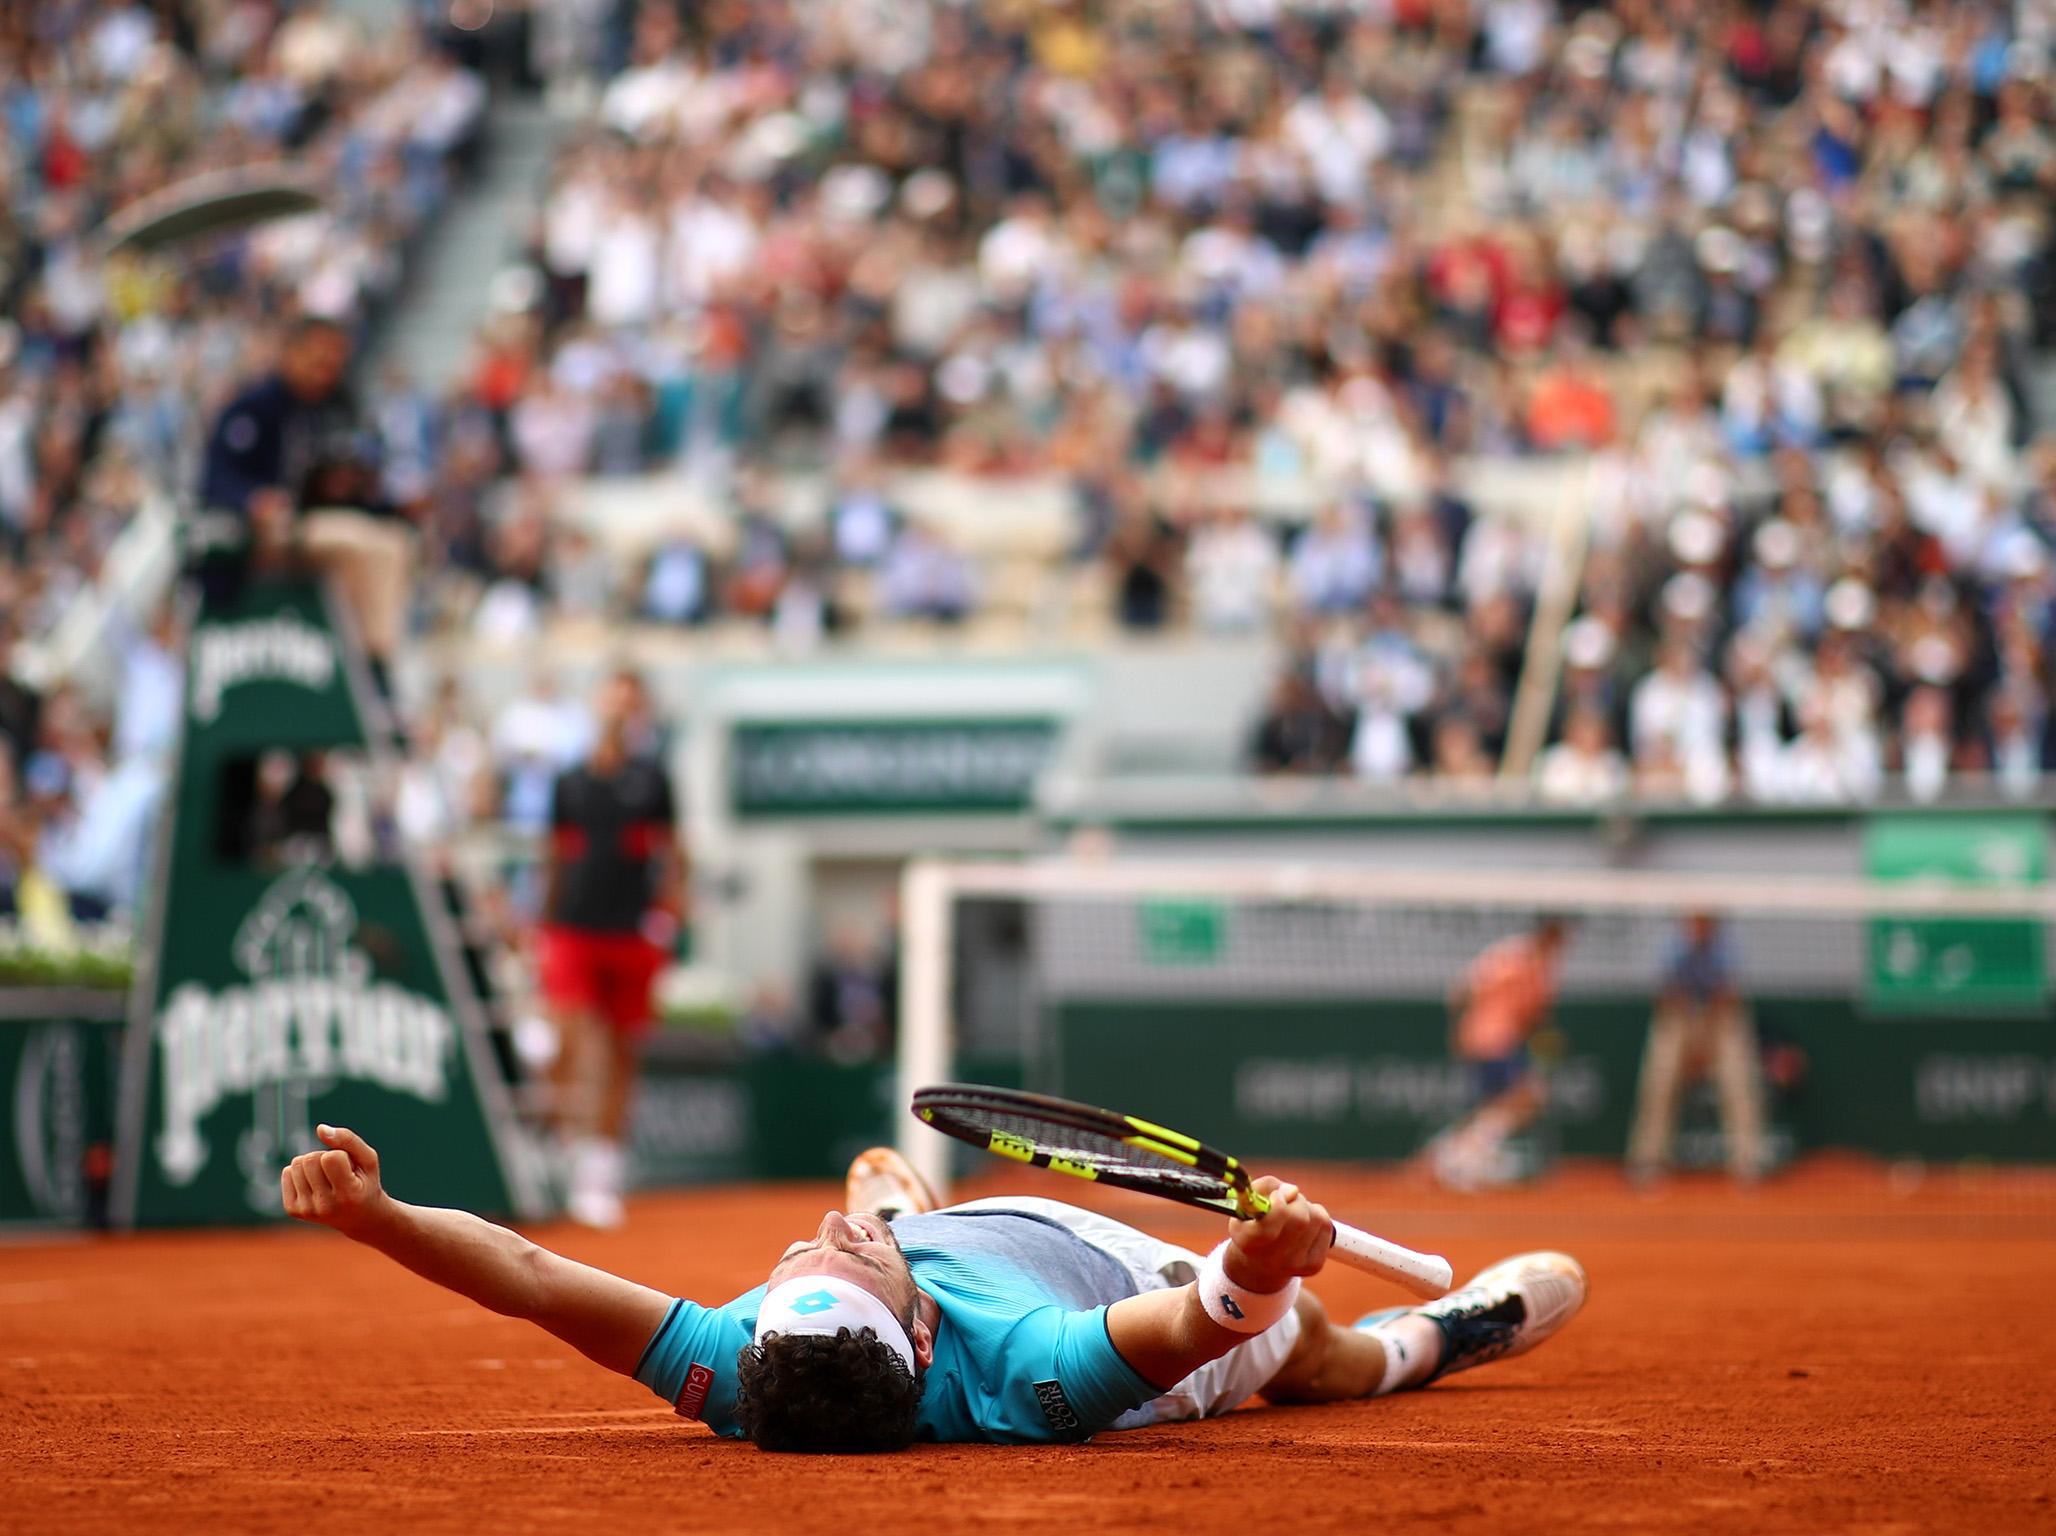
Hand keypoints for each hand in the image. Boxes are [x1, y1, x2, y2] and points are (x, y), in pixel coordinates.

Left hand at [281, 1124, 388, 1237]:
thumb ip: (348, 1140)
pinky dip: (300, 1173)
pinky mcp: (293, 1210)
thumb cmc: (365, 1183)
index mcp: (348, 1195)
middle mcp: (325, 1206)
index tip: (350, 1170)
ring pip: (296, 1164)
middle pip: (309, 1159)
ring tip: (326, 1178)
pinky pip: (287, 1173)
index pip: (330, 1157)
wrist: (360, 1217)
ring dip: (311, 1164)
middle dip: (323, 1157)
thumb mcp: (368, 1159)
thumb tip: (320, 1128)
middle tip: (337, 1172)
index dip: (341, 1155)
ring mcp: (307, 1210)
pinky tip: (314, 1184)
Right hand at [1224, 1175, 1331, 1290]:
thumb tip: (1294, 1191)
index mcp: (1248, 1242)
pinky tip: (1305, 1223)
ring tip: (1293, 1213)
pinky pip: (1326, 1227)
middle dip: (1296, 1201)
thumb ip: (1266, 1186)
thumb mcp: (1248, 1201)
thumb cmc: (1252, 1223)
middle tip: (1286, 1201)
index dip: (1278, 1204)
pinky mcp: (1313, 1265)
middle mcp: (1271, 1259)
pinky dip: (1318, 1216)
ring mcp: (1294, 1264)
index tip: (1275, 1196)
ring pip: (1316, 1219)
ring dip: (1307, 1207)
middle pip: (1299, 1219)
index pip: (1269, 1226)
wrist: (1259, 1264)